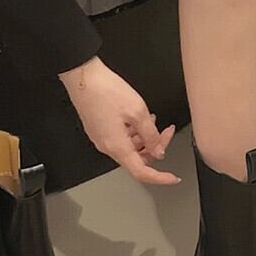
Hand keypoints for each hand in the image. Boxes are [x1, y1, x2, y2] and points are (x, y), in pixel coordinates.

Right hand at [59, 56, 179, 185]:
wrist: (82, 78)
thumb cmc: (105, 91)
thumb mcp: (137, 112)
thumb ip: (151, 134)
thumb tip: (158, 150)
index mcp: (117, 147)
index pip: (142, 172)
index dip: (159, 177)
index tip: (173, 178)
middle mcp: (107, 146)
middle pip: (138, 158)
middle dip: (155, 147)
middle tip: (166, 132)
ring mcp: (102, 138)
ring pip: (130, 147)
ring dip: (145, 137)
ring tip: (153, 119)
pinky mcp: (100, 129)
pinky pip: (121, 138)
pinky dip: (134, 131)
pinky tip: (139, 118)